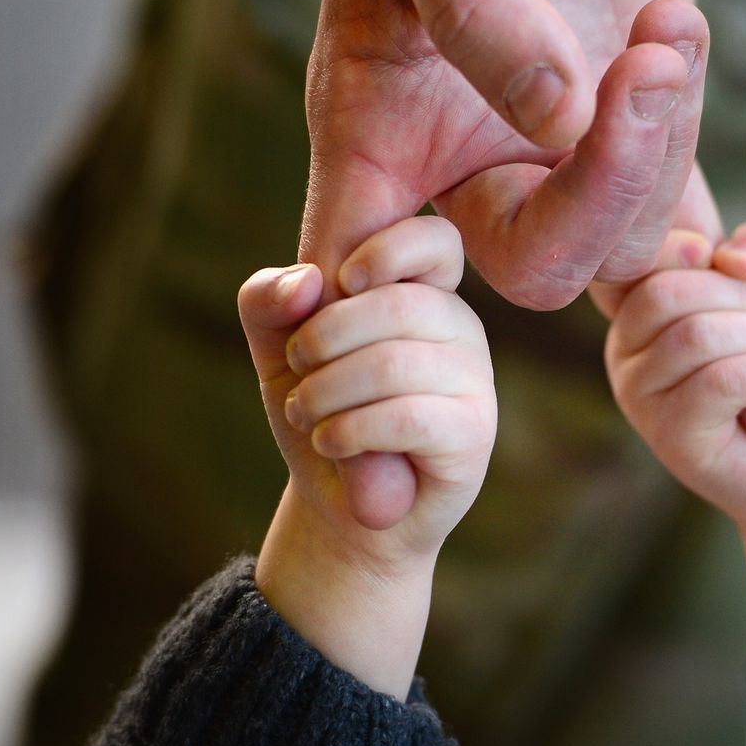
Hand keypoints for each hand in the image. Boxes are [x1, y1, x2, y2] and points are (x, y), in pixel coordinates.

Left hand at [238, 217, 495, 694]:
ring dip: (326, 391)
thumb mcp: (278, 349)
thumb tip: (307, 281)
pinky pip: (410, 416)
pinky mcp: (473, 433)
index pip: (435, 240)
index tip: (342, 283)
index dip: (387, 251)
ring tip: (304, 414)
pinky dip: (352, 429)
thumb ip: (271, 301)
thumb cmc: (321, 410)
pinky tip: (330, 441)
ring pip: (396, 362)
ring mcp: (474, 379)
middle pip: (396, 303)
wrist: (340, 505)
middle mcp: (459, 327)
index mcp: (422, 291)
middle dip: (323, 338)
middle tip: (297, 373)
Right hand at [301, 0, 717, 314]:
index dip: (399, 317)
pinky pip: (674, 216)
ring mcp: (554, 145)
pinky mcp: (632, 122)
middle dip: (606, 189)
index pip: (366, 276)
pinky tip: (708, 114)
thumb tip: (555, 126)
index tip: (450, 253)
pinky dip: (709, 211)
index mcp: (379, 120)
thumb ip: (479, 7)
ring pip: (626, 237)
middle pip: (535, 268)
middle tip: (646, 61)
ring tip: (672, 21)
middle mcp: (463, 153)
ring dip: (669, 140)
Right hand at [603, 222, 745, 660]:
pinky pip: (718, 382)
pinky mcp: (671, 438)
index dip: (690, 246)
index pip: (638, 256)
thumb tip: (730, 256)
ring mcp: (641, 397)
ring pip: (697, 335)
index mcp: (640, 305)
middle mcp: (625, 348)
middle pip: (669, 291)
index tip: (738, 267)